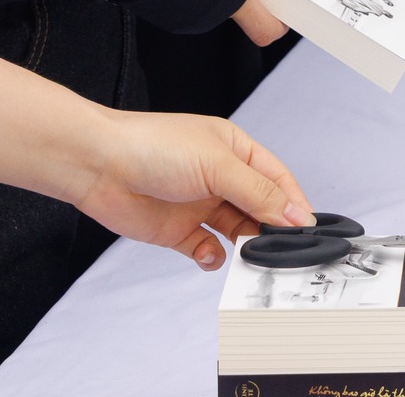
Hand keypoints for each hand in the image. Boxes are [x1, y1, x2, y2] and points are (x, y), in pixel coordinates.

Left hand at [69, 107, 311, 269]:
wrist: (99, 165)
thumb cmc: (154, 146)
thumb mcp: (217, 165)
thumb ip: (258, 193)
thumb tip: (295, 215)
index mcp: (235, 150)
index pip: (276, 179)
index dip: (292, 203)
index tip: (305, 229)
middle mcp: (220, 177)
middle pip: (259, 208)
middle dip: (269, 228)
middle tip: (279, 249)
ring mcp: (199, 204)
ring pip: (235, 231)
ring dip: (244, 246)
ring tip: (247, 255)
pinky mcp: (177, 230)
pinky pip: (206, 249)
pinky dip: (212, 257)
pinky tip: (210, 255)